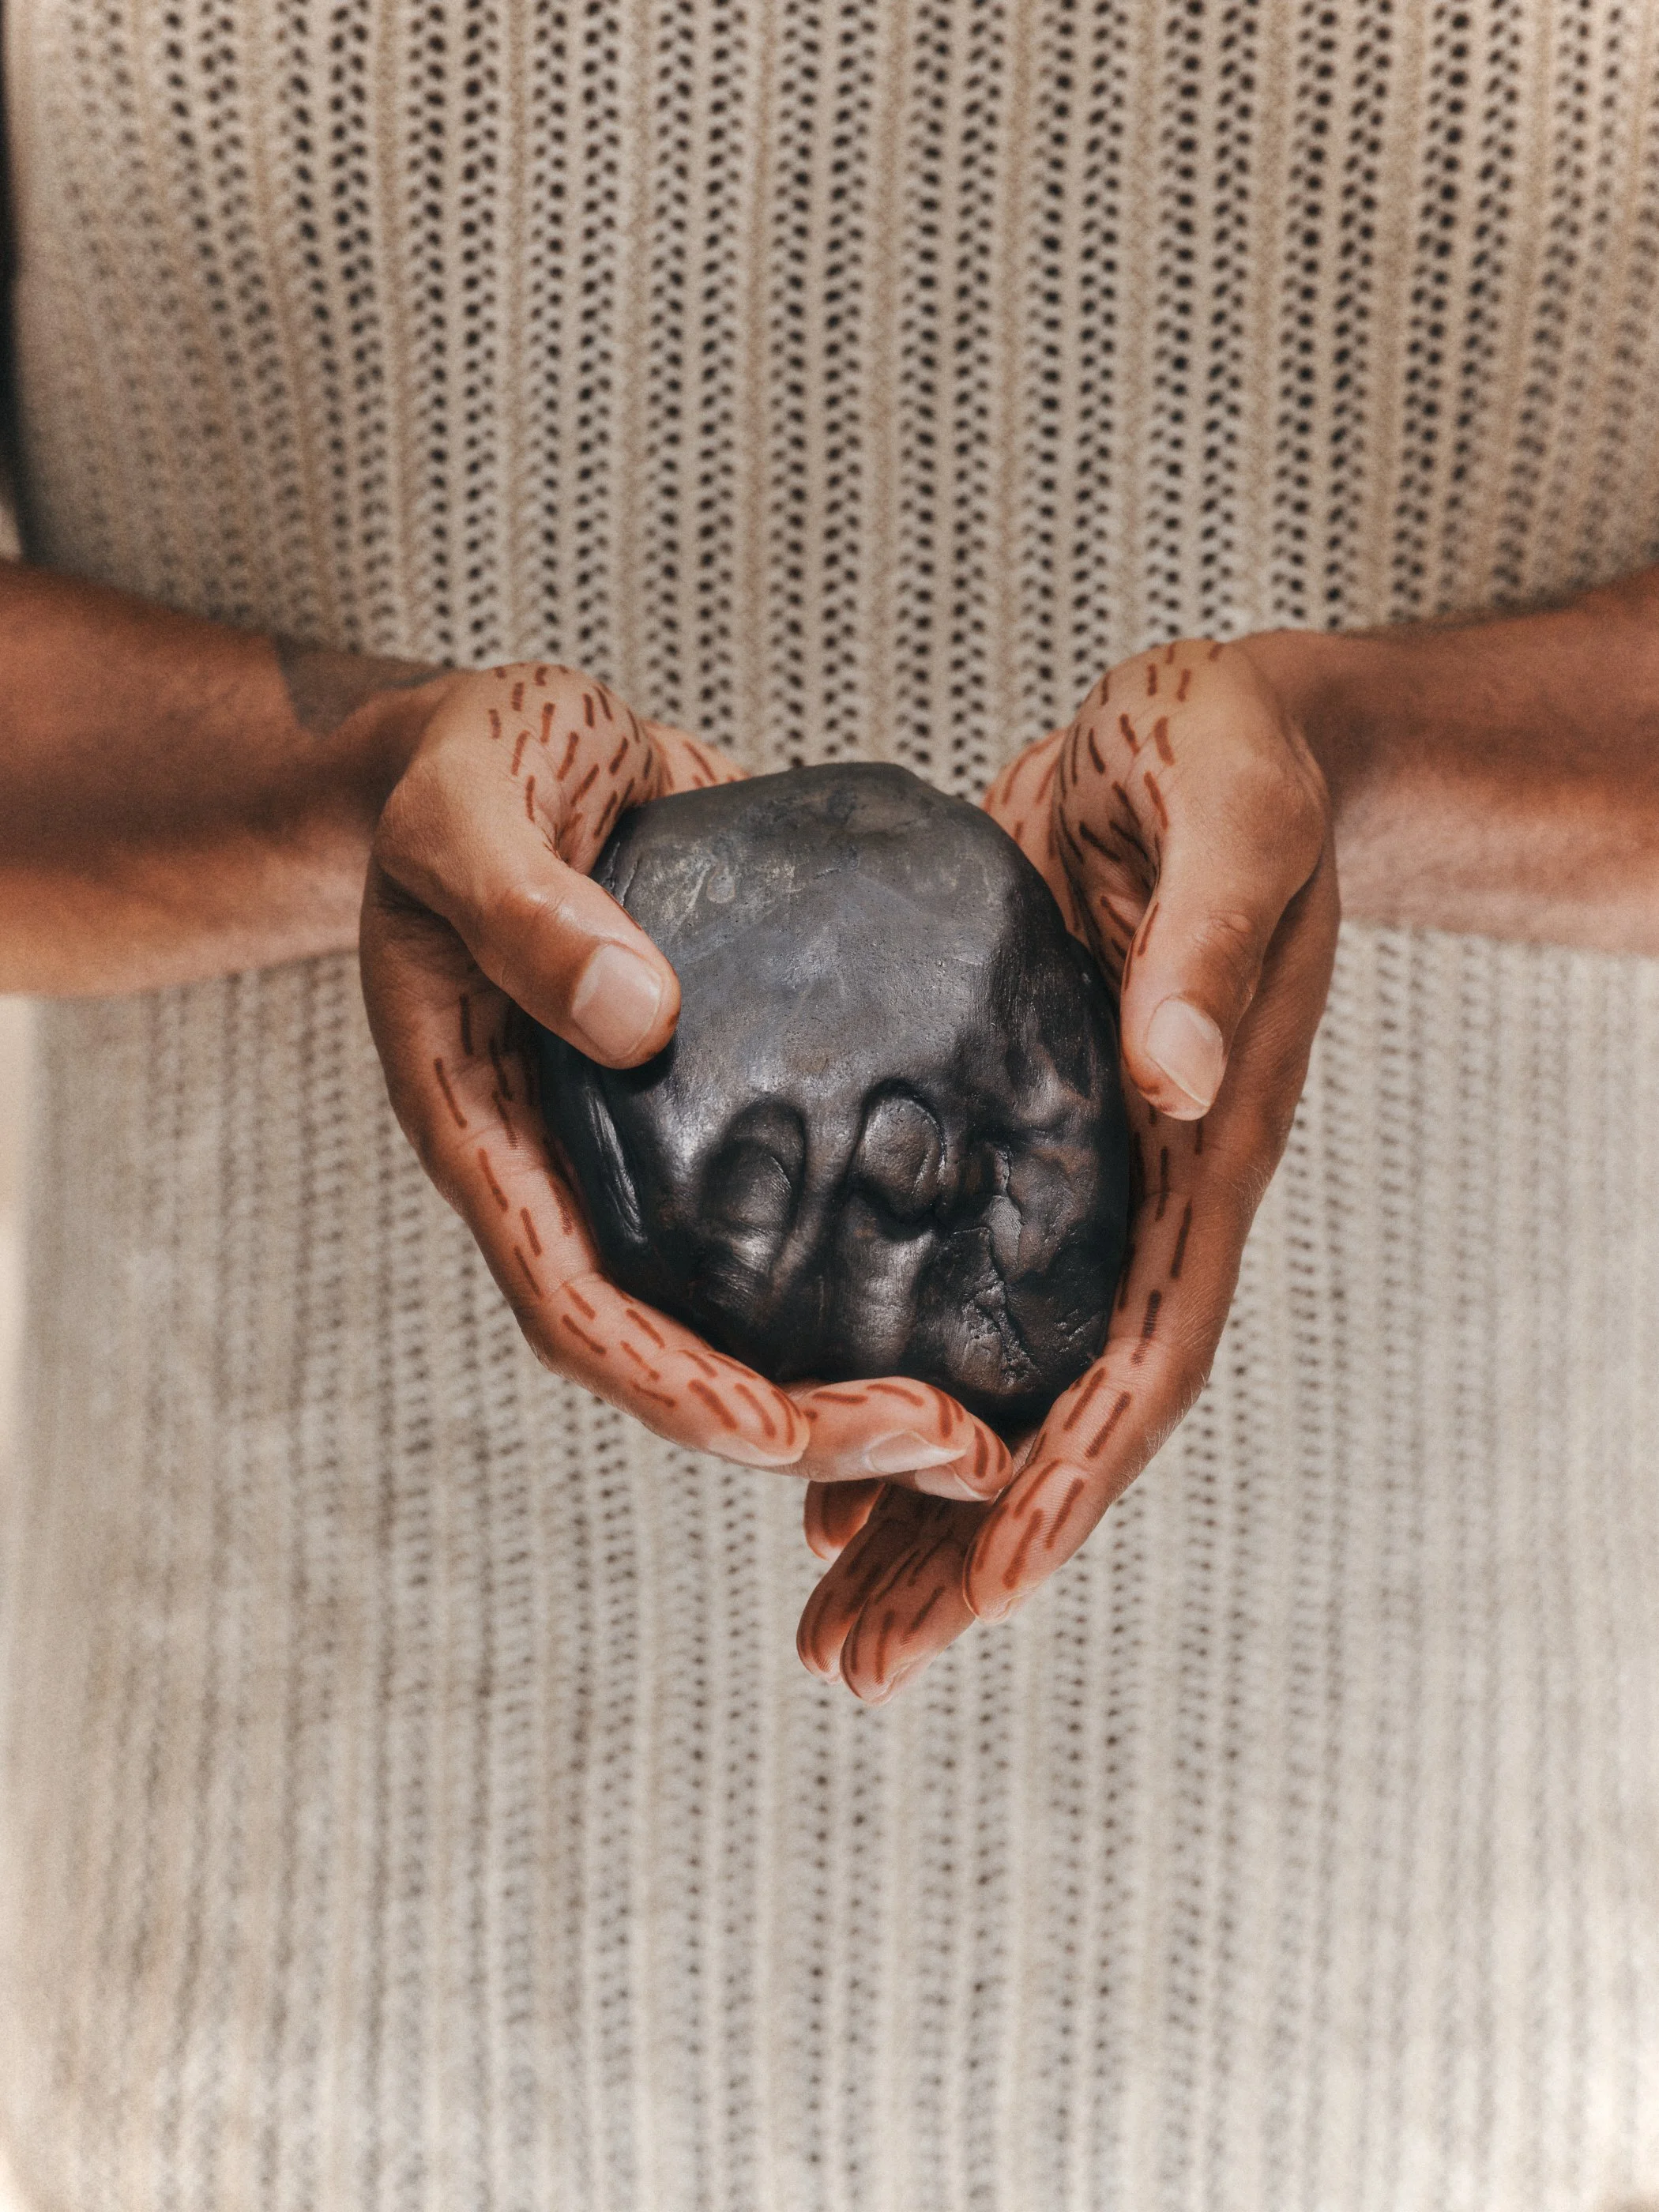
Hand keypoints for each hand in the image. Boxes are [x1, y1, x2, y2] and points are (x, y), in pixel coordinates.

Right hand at [360, 659, 1017, 1490]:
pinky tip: (975, 1283)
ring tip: (982, 1424)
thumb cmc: (472, 767)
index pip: (572, 1307)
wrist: (524, 747)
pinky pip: (787, 1225)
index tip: (785, 1435)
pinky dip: (869, 1279)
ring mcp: (645, 1157)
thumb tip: (640, 1020)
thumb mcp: (467, 806)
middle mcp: (568, 1172)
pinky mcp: (718, 1115)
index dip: (673, 1388)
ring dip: (849, 1390)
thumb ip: (526, 906)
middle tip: (953, 1448)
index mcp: (482, 1129)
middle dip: (803, 1428)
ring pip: (735, 1317)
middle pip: (670, 1354)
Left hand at [796, 638, 1338, 1697]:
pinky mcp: (1032, 1139)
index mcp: (1206, 1145)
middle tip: (857, 1660)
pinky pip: (973, 1301)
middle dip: (972, 1552)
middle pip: (1075, 1418)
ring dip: (928, 1511)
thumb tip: (1172, 1084)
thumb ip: (1206, 944)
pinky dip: (909, 1392)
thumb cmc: (1242, 758)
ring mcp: (1094, 1181)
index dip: (1072, 1479)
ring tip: (831, 1608)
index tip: (983, 1584)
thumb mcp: (1228, 819)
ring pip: (1018, 1382)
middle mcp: (1153, 1191)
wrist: (1240, 732)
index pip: (1148, 1353)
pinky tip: (829, 1448)